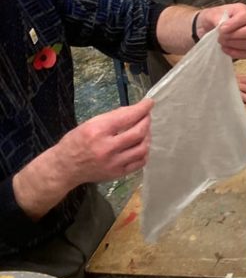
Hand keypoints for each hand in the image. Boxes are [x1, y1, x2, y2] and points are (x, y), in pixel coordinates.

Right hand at [14, 100, 153, 218]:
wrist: (64, 168)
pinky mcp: (117, 174)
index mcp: (98, 131)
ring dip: (147, 137)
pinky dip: (144, 152)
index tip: (149, 103)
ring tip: (143, 131)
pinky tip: (140, 146)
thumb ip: (112, 118)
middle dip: (146, 121)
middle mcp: (107, 148)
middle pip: (138, 132)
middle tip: (146, 116)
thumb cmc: (75, 142)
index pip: (127, 117)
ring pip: (142, 148)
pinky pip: (140, 162)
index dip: (142, 108)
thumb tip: (133, 111)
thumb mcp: (89, 124)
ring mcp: (114, 163)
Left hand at [197, 3, 245, 59]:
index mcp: (242, 11)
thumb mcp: (210, 14)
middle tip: (222, 36)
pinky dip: (235, 53)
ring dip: (234, 44)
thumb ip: (217, 19)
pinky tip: (224, 48)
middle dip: (237, 35)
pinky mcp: (245, 48)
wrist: (205, 28)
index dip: (234, 24)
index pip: (245, 17)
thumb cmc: (211, 18)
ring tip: (221, 41)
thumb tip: (223, 28)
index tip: (221, 29)